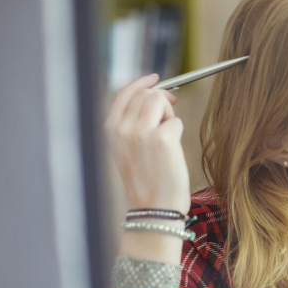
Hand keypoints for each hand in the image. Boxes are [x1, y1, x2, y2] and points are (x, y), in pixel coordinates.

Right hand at [104, 74, 189, 213]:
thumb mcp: (128, 149)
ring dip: (169, 114)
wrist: (153, 208)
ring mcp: (141, 132)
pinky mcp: (162, 139)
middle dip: (162, 100)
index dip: (142, 83)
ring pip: (160, 101)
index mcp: (110, 129)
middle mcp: (122, 128)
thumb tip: (155, 96)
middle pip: (146, 94)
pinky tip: (172, 151)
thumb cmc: (145, 181)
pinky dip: (178, 132)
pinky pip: (176, 121)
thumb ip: (132, 123)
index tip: (155, 78)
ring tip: (167, 137)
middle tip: (171, 112)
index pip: (124, 93)